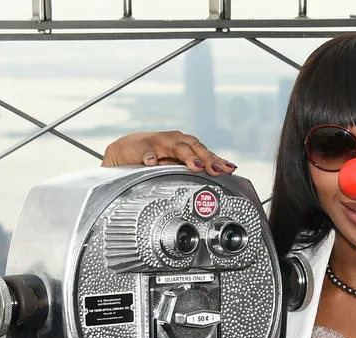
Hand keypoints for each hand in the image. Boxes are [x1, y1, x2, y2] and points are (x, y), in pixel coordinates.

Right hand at [102, 130, 236, 175]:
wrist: (126, 149)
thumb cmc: (156, 156)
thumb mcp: (176, 163)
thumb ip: (193, 168)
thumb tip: (216, 179)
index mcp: (185, 144)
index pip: (205, 151)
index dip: (217, 160)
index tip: (230, 169)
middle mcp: (175, 140)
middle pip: (194, 147)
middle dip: (207, 158)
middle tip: (216, 170)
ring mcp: (158, 142)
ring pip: (175, 147)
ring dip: (187, 156)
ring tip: (195, 166)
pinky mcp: (140, 146)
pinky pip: (146, 151)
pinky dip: (150, 156)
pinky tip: (152, 162)